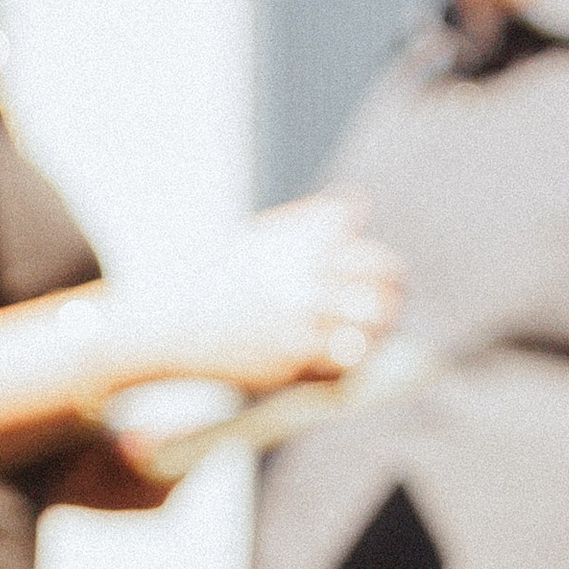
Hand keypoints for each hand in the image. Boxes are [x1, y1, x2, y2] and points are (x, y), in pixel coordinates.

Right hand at [115, 195, 404, 394]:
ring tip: (367, 337)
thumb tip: (359, 203)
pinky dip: (348, 362)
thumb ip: (314, 221)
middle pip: (380, 291)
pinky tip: (340, 359)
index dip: (388, 274)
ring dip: (374, 334)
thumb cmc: (227, 276)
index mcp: (303, 246)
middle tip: (388, 311)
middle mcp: (305, 280)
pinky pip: (342, 365)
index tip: (388, 284)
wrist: (178, 319)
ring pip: (368, 329)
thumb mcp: (266, 237)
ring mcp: (298, 322)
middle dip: (390, 302)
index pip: (373, 260)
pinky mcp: (289, 360)